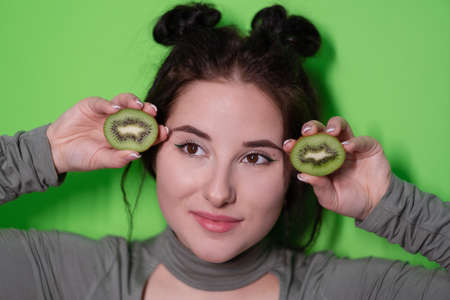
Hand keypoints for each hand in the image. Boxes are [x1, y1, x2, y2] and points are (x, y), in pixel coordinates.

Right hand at [46, 93, 168, 172]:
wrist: (55, 149)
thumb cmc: (80, 157)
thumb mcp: (100, 161)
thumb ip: (118, 159)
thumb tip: (137, 155)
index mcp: (125, 138)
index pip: (145, 133)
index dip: (156, 132)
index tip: (164, 131)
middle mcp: (120, 124)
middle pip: (138, 115)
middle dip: (148, 113)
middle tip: (153, 113)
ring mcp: (108, 113)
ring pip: (125, 103)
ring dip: (133, 102)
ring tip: (139, 106)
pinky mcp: (93, 105)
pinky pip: (104, 102)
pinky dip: (110, 104)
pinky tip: (114, 109)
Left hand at [283, 116, 391, 220]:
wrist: (376, 206)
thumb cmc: (350, 201)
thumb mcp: (330, 198)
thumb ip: (318, 186)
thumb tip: (302, 175)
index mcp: (320, 161)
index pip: (305, 148)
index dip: (296, 145)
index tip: (288, 145)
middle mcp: (333, 150)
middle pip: (320, 131)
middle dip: (312, 127)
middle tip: (307, 131)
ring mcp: (350, 146)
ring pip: (340, 126)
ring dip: (333, 125)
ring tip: (330, 132)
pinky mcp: (368, 147)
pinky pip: (361, 139)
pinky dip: (354, 141)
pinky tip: (347, 147)